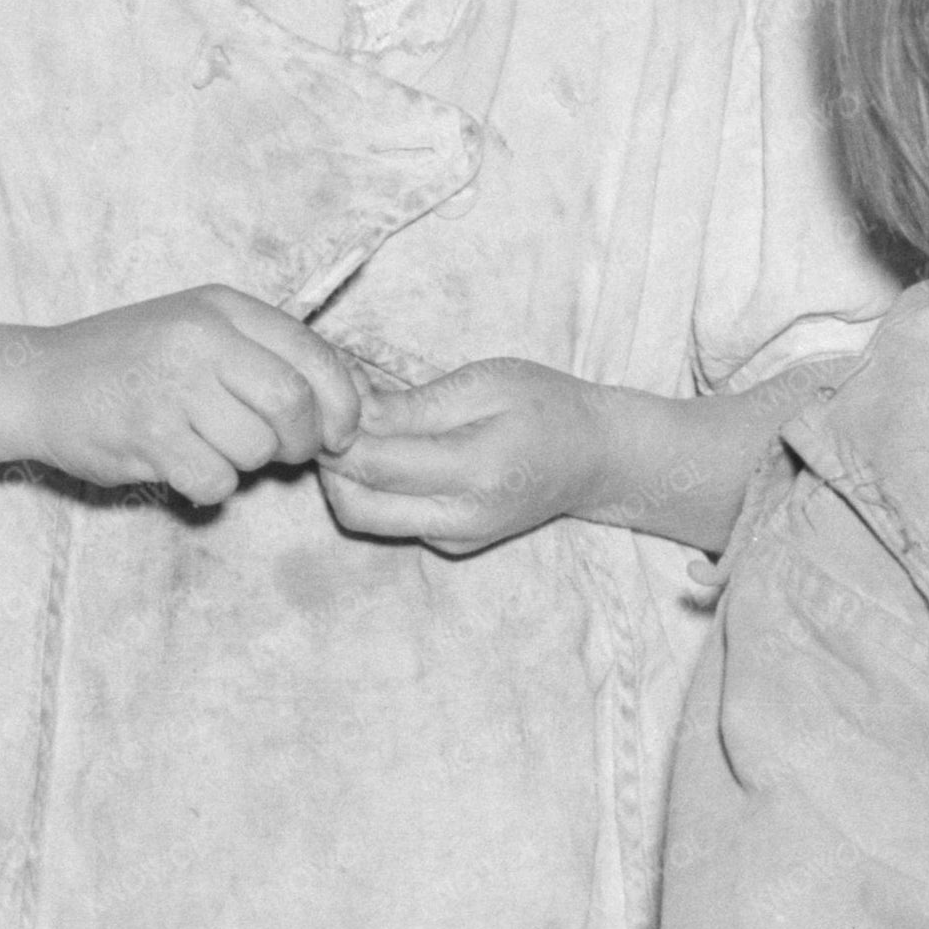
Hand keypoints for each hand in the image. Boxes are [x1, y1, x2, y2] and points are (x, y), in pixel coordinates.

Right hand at [27, 287, 366, 507]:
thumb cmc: (133, 363)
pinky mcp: (146, 432)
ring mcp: (170, 383)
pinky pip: (216, 481)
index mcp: (222, 308)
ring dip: (245, 464)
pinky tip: (182, 465)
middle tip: (282, 452)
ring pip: (256, 449)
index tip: (338, 433)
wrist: (37, 380)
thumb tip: (353, 406)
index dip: (342, 406)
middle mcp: (199, 337)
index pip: (316, 356)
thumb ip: (270, 357)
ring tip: (209, 444)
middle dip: (301, 441)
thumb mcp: (202, 333)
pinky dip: (209, 487)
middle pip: (294, 404)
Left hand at [324, 357, 609, 553]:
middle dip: (331, 459)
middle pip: (355, 504)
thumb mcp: (484, 383)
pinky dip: (374, 489)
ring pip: (364, 518)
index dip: (336, 429)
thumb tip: (349, 414)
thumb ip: (413, 405)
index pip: (372, 463)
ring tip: (365, 432)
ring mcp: (455, 539)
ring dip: (346, 478)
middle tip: (341, 414)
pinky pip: (389, 521)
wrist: (597, 458)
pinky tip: (393, 454)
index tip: (335, 391)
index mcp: (475, 471)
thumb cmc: (547, 406)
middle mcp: (462, 518)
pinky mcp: (450, 545)